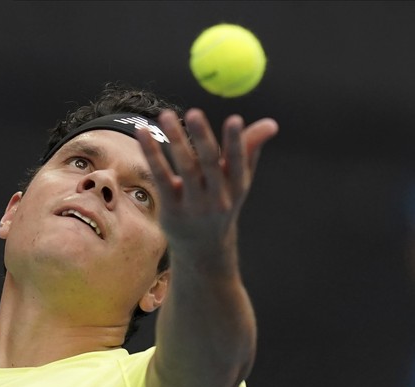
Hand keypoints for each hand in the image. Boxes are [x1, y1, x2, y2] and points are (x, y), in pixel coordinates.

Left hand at [136, 108, 277, 259]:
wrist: (202, 247)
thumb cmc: (222, 202)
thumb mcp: (239, 181)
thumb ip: (250, 149)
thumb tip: (272, 123)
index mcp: (237, 187)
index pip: (238, 162)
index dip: (237, 142)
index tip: (235, 119)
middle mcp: (217, 198)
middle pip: (209, 164)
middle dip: (203, 137)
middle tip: (194, 112)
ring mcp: (194, 205)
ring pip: (185, 168)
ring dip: (175, 140)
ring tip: (165, 115)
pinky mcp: (172, 208)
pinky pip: (162, 178)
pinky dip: (152, 154)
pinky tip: (143, 133)